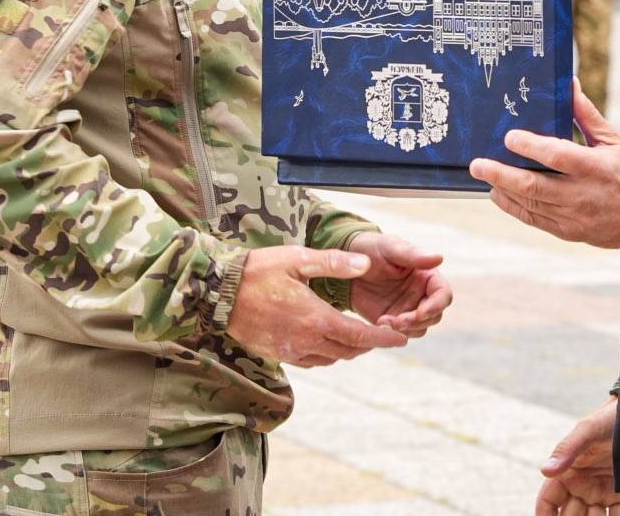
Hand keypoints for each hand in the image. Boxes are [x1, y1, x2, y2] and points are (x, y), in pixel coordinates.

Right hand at [226, 246, 407, 367]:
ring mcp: (290, 351)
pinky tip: (327, 340)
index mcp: (315, 318)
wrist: (218, 293)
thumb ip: (334, 263)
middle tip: (383, 334)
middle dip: (368, 345)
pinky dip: (327, 354)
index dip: (383, 340)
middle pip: (348, 351)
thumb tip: (365, 264)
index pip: (359, 336)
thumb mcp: (298, 259)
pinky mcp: (278, 354)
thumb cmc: (258, 271)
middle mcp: (305, 340)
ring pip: (331, 358)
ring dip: (348, 349)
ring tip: (358, 336)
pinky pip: (311, 361)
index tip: (401, 340)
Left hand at [345, 233, 451, 336]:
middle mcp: (421, 294)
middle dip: (418, 322)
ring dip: (406, 330)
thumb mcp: (389, 248)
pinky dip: (392, 334)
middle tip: (398, 321)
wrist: (345, 265)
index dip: (436, 306)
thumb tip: (439, 257)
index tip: (420, 313)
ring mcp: (407, 309)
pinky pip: (400, 334)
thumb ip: (413, 255)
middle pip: (434, 316)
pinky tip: (378, 323)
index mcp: (426, 275)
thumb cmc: (371, 249)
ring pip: (419, 329)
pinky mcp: (392, 320)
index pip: (443, 295)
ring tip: (384, 321)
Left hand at [470, 80, 619, 249]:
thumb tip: (569, 85)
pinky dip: (514, 208)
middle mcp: (582, 194)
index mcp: (595, 167)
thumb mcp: (614, 141)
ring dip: (503, 190)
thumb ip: (587, 115)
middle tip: (478, 164)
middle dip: (502, 174)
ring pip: (530, 205)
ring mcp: (574, 217)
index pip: (557, 156)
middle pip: (534, 186)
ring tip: (484, 176)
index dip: (530, 147)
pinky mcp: (569, 232)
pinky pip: (535, 220)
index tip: (509, 137)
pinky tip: (499, 195)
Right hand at [537, 397, 619, 514]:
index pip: (548, 501)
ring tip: (599, 514)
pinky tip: (618, 514)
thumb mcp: (587, 431)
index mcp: (566, 473)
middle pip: (570, 515)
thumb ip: (566, 450)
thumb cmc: (608, 419)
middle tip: (586, 513)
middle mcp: (580, 486)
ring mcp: (600, 492)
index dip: (545, 515)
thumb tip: (545, 470)